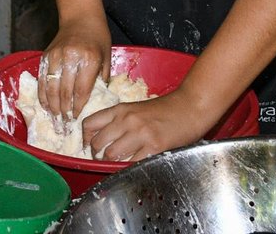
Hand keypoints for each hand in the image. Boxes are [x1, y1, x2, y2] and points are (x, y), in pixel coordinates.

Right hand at [36, 21, 110, 125]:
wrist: (81, 17)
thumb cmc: (97, 38)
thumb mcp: (106, 57)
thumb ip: (101, 79)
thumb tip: (94, 102)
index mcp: (88, 59)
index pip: (81, 90)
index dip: (77, 108)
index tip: (76, 120)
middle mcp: (70, 58)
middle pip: (64, 92)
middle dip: (64, 112)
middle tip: (64, 126)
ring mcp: (56, 56)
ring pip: (50, 88)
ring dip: (52, 107)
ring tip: (55, 120)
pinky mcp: (46, 55)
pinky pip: (42, 79)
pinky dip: (43, 94)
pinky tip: (46, 106)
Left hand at [81, 89, 211, 161]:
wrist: (191, 105)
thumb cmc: (166, 109)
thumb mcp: (137, 109)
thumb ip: (120, 122)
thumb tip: (104, 142)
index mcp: (120, 109)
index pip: (89, 124)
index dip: (85, 139)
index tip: (89, 147)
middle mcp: (127, 120)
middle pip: (97, 143)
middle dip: (97, 156)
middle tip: (103, 160)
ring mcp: (140, 133)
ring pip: (111, 155)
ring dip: (111, 164)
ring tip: (118, 165)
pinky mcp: (154, 146)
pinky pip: (132, 163)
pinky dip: (130, 168)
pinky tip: (134, 166)